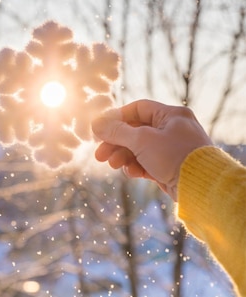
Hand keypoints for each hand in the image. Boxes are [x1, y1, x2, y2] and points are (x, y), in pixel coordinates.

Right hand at [91, 99, 212, 200]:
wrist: (201, 187)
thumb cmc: (174, 157)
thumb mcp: (141, 140)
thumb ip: (117, 131)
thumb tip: (95, 123)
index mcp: (171, 115)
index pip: (137, 109)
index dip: (117, 118)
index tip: (101, 129)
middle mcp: (173, 128)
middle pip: (135, 131)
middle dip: (116, 143)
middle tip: (100, 155)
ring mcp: (172, 148)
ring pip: (139, 148)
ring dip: (123, 156)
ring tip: (113, 165)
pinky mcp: (171, 165)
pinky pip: (148, 162)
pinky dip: (137, 166)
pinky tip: (132, 173)